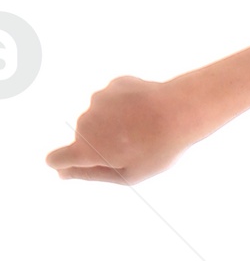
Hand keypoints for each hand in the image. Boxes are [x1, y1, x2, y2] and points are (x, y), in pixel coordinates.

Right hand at [46, 75, 205, 184]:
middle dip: (100, 145)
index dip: (65, 164)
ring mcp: (98, 100)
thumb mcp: (127, 175)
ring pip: (98, 118)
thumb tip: (62, 173)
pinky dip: (123, 108)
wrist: (182, 111)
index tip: (78, 165)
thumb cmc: (158, 150)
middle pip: (82, 139)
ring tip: (142, 129)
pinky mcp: (112, 86)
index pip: (57, 159)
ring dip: (112, 125)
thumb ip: (90, 174)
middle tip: (133, 148)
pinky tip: (145, 112)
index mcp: (87, 149)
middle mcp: (85, 122)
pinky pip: (112, 102)